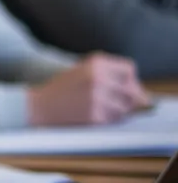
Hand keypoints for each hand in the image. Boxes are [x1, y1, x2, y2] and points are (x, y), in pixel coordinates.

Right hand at [28, 53, 149, 125]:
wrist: (38, 106)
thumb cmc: (63, 89)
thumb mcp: (83, 71)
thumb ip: (110, 76)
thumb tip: (144, 96)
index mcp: (95, 63)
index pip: (129, 69)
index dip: (129, 79)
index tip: (124, 87)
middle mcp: (98, 78)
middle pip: (132, 90)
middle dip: (129, 99)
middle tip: (117, 103)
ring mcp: (97, 98)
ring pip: (125, 108)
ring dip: (118, 111)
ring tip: (100, 108)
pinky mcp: (95, 115)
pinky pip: (114, 119)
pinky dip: (108, 119)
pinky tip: (93, 114)